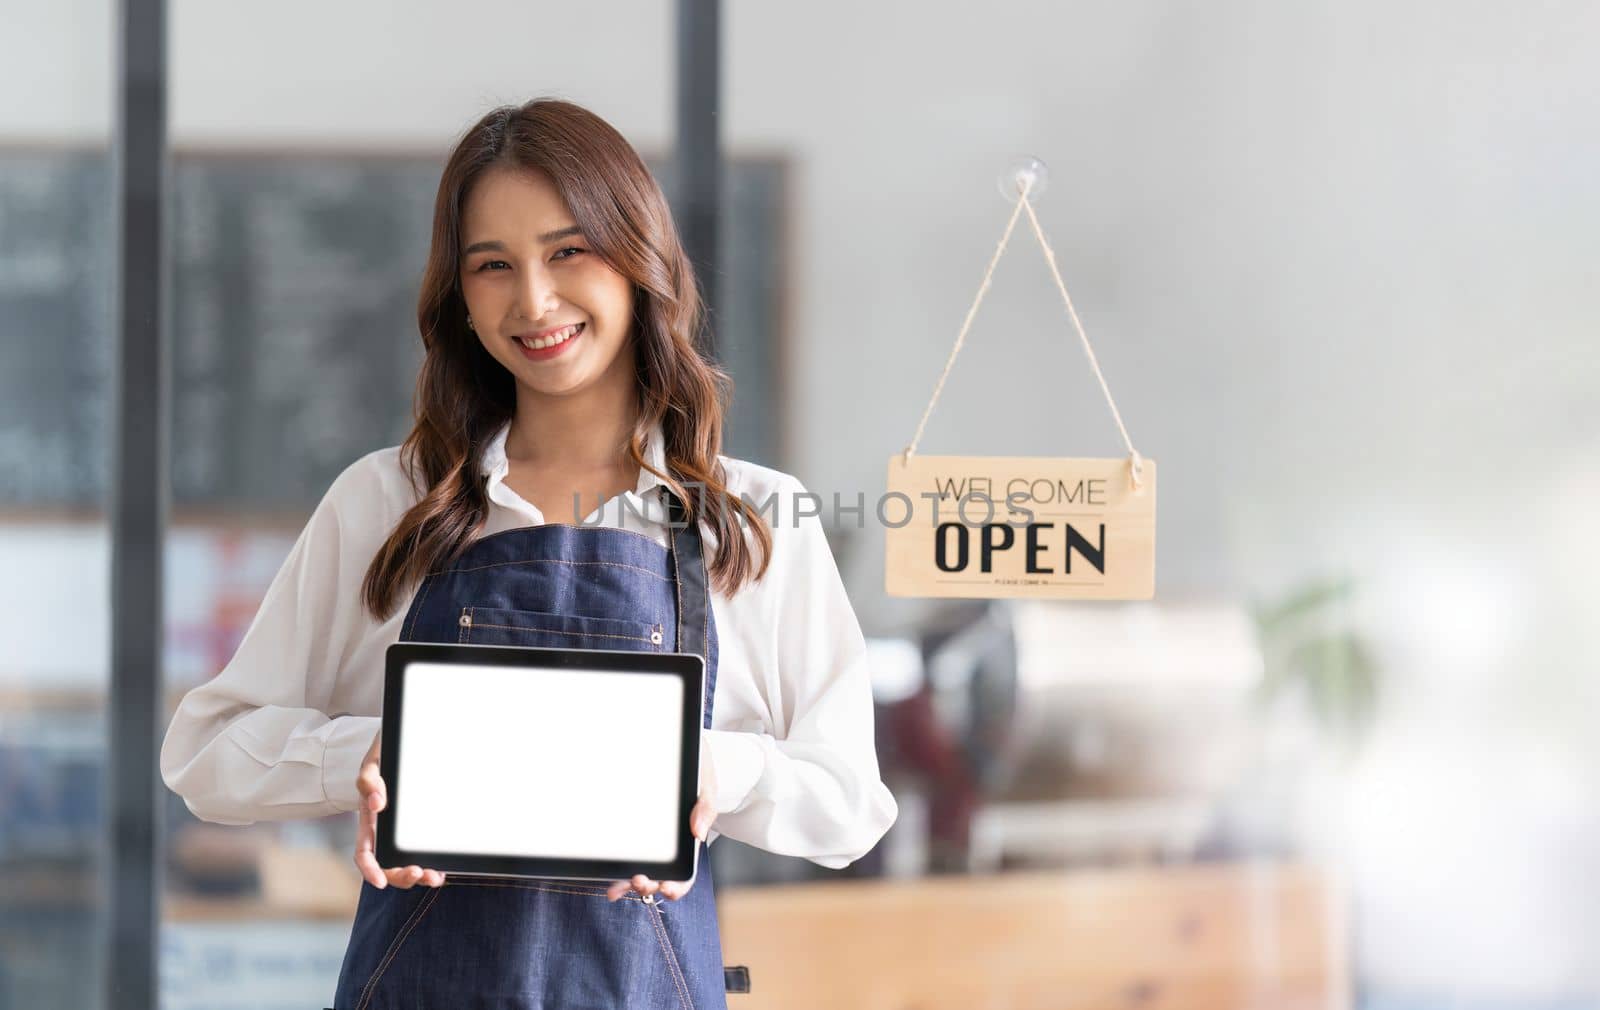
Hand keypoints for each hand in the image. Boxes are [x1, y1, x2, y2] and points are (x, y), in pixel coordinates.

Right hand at [354, 730, 445, 889]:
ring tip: (435, 876)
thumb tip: (377, 803)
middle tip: (419, 873)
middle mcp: (384, 831)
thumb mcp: (373, 762)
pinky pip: (424, 851)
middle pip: (388, 864)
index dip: (370, 869)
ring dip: (420, 875)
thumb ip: (369, 780)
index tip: (380, 881)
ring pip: (407, 862)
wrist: (405, 741)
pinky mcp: (420, 827)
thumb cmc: (385, 755)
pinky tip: (444, 867)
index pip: (364, 852)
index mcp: (369, 820)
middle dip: (401, 876)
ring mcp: (402, 831)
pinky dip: (433, 863)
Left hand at [606, 754, 716, 902]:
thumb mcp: (706, 787)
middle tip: (639, 881)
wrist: (681, 752)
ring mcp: (649, 843)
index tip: (667, 888)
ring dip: (629, 884)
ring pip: (640, 872)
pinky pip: (625, 856)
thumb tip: (698, 833)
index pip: (685, 874)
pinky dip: (616, 870)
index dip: (677, 886)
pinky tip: (609, 878)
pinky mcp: (633, 832)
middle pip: (660, 878)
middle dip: (649, 886)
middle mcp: (669, 848)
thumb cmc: (696, 774)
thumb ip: (706, 809)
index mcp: (688, 842)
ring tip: (617, 887)